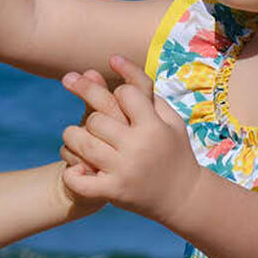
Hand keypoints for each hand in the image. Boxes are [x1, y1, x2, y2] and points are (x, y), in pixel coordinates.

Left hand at [59, 54, 199, 222]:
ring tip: (75, 137)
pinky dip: (72, 174)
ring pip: (82, 143)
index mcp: (154, 126)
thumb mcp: (169, 119)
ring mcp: (124, 170)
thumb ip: (144, 89)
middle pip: (96, 119)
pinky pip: (80, 182)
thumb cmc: (173, 151)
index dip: (115, 94)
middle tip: (90, 122)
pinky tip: (76, 169)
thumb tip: (113, 58)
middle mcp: (139, 147)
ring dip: (73, 138)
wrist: (185, 199)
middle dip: (89, 118)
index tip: (116, 100)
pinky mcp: (113, 192)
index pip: (122, 94)